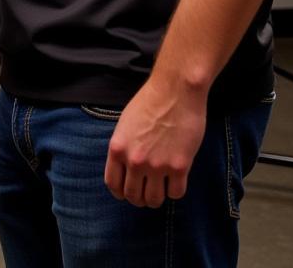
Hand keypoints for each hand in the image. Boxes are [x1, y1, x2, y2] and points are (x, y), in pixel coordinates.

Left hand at [103, 76, 206, 207]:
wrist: (175, 91)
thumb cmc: (150, 102)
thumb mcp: (125, 124)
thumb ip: (124, 147)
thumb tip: (126, 168)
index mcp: (117, 148)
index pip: (113, 184)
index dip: (120, 192)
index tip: (127, 191)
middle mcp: (135, 160)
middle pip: (133, 196)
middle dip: (139, 198)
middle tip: (147, 190)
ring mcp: (157, 165)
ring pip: (154, 200)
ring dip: (157, 197)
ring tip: (161, 187)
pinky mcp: (180, 167)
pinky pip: (176, 194)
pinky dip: (175, 190)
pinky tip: (176, 179)